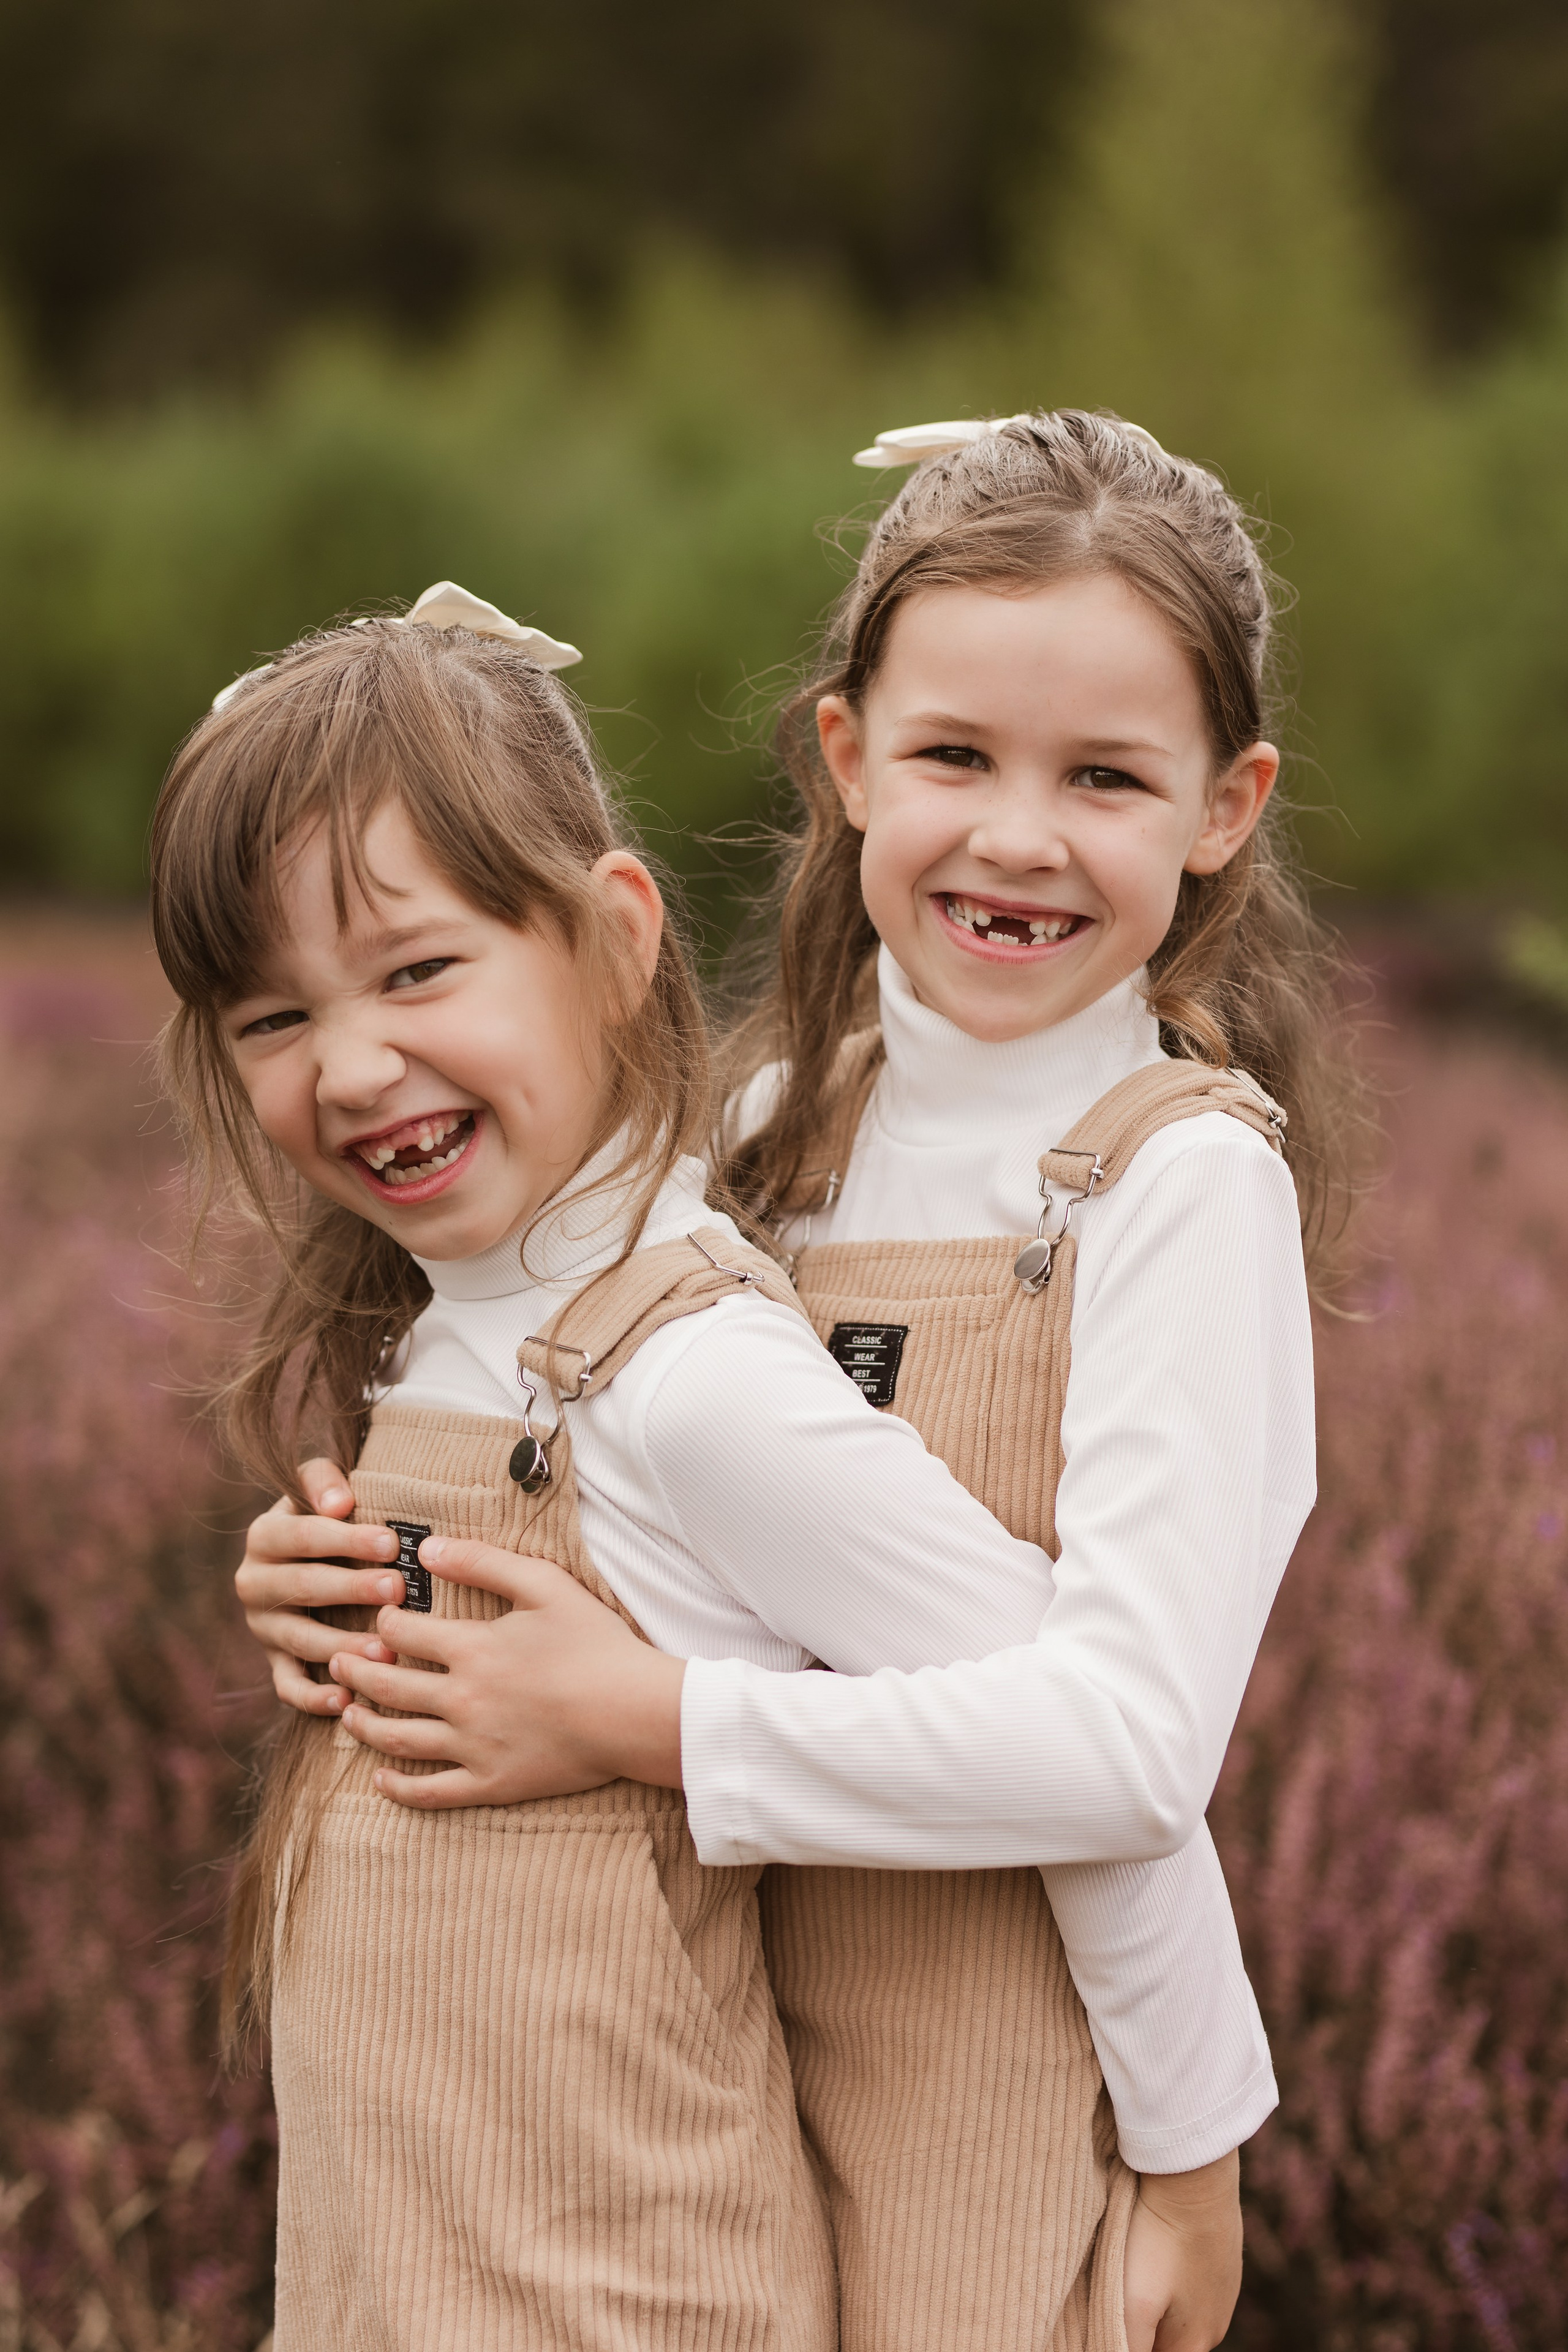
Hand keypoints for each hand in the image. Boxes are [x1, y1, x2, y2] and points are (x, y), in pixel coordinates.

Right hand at [234, 1456, 404, 1715]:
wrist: (305, 1552)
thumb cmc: (327, 1513)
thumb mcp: (317, 1485)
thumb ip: (322, 1480)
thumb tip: (341, 1503)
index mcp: (264, 1537)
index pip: (303, 1536)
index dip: (346, 1539)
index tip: (391, 1542)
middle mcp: (254, 1583)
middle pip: (304, 1588)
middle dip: (352, 1589)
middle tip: (397, 1589)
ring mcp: (264, 1627)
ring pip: (301, 1640)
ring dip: (343, 1647)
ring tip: (386, 1650)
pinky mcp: (274, 1661)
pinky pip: (289, 1686)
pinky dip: (314, 1698)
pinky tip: (348, 1701)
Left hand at [330, 1535, 687, 1807]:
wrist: (632, 1711)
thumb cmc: (594, 1644)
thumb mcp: (544, 1585)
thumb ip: (484, 1561)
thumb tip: (429, 1550)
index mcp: (472, 1648)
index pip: (404, 1632)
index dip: (385, 1621)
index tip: (381, 1618)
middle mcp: (461, 1699)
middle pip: (388, 1685)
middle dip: (355, 1670)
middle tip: (336, 1660)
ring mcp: (472, 1746)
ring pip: (398, 1738)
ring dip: (363, 1724)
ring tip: (346, 1712)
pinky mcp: (490, 1783)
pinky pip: (430, 1792)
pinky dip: (398, 1788)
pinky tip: (380, 1779)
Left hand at [1123, 2149, 1241, 2351]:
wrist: (1195, 2175)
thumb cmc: (1159, 2240)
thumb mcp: (1132, 2304)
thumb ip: (1126, 2344)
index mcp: (1197, 2342)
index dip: (1131, 2343)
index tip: (1111, 2317)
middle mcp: (1217, 2322)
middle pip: (1169, 2340)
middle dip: (1144, 2326)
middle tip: (1116, 2292)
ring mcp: (1224, 2287)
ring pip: (1180, 2309)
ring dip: (1157, 2298)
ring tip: (1134, 2268)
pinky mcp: (1223, 2256)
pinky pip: (1191, 2278)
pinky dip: (1171, 2271)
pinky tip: (1156, 2248)